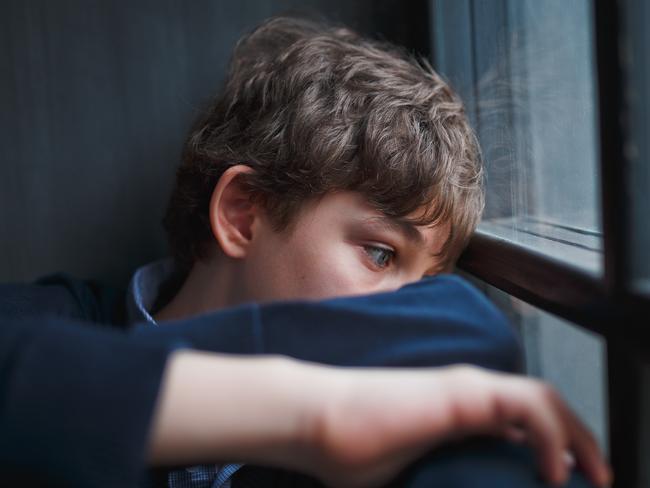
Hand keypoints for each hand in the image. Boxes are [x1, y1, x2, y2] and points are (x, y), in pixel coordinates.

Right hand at [302, 364, 611, 487]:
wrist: (318, 423)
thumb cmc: (349, 454)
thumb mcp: (405, 478)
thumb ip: (438, 480)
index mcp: (457, 416)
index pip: (520, 423)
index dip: (551, 448)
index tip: (564, 483)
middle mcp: (467, 394)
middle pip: (541, 406)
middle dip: (578, 440)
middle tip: (595, 479)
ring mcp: (466, 388)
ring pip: (543, 398)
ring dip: (577, 433)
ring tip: (592, 474)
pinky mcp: (462, 391)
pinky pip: (527, 404)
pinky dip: (554, 434)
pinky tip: (555, 470)